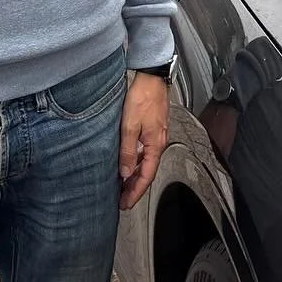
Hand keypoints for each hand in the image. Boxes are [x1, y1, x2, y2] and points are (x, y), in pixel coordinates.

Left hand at [119, 73, 169, 211]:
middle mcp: (158, 143)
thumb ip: (127, 150)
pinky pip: (145, 153)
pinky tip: (128, 164)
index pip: (146, 176)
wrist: (152, 78)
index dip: (136, 192)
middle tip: (123, 200)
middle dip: (135, 188)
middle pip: (147, 172)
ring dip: (135, 176)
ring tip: (123, 187)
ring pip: (146, 163)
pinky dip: (137, 163)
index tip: (126, 203)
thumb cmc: (143, 97)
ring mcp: (156, 136)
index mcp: (155, 145)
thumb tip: (124, 172)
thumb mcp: (130, 125)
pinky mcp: (152, 130)